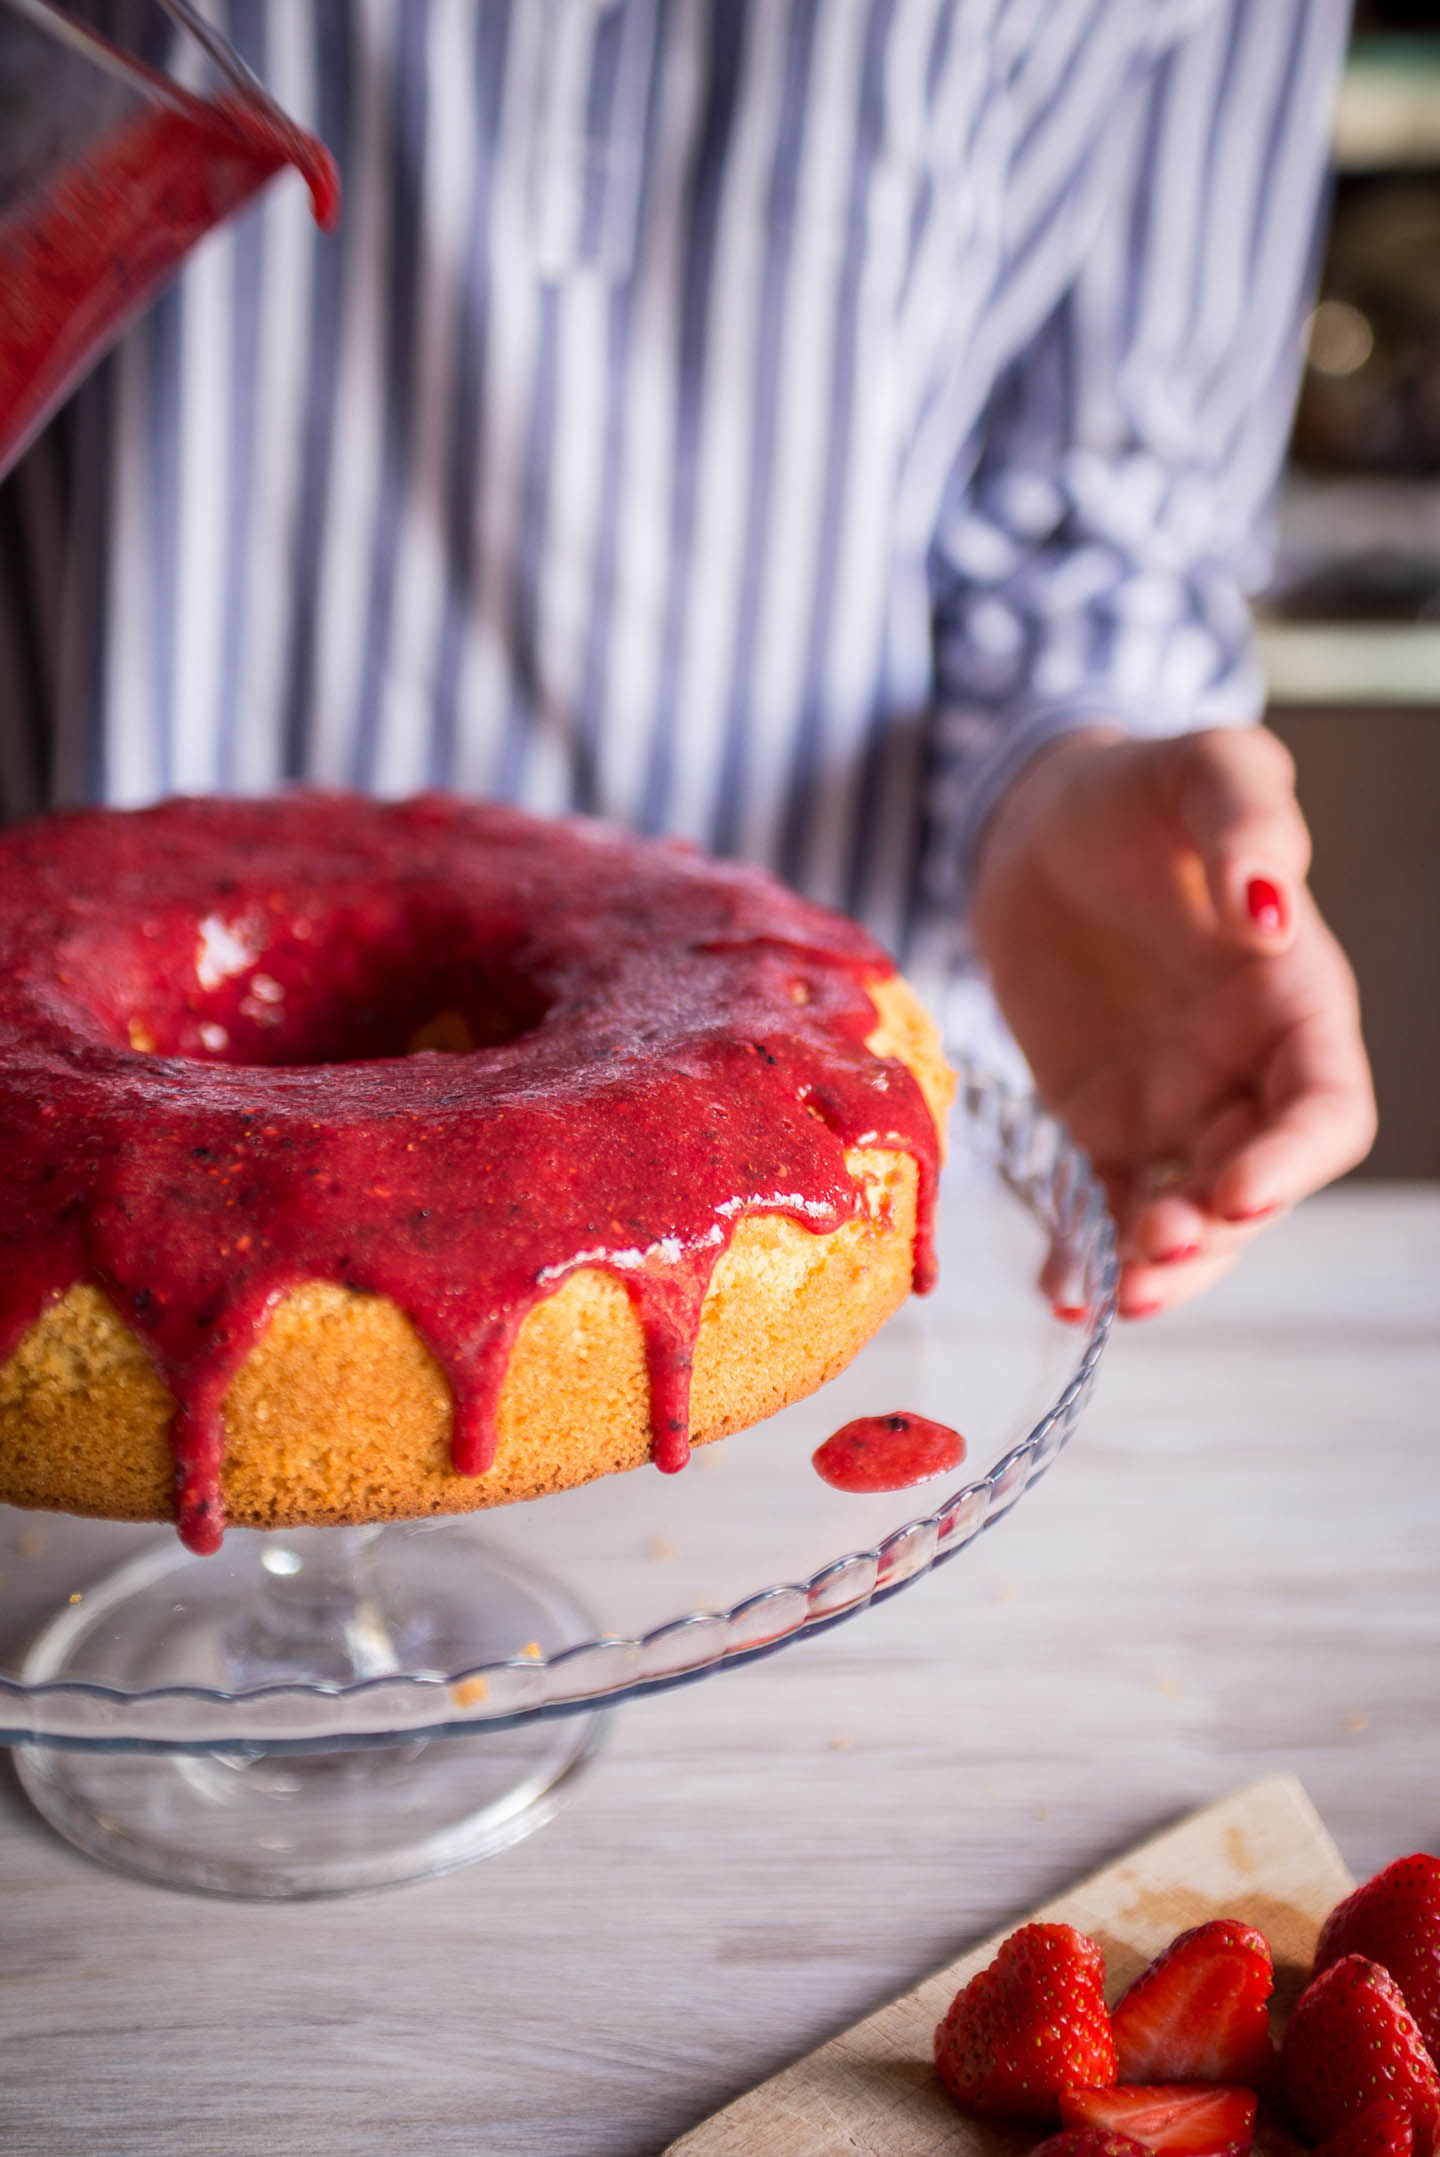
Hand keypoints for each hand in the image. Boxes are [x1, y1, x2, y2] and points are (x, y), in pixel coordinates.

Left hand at [969, 725, 1376, 1316]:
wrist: (1035, 821)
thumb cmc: (1136, 791)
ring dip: (1158, 1264)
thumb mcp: (1205, 771)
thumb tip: (1271, 914)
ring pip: (1183, 1215)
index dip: (1293, 1164)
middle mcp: (1242, 1069)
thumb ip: (1250, 823)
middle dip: (1214, 1236)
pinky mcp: (1096, 1122)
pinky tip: (1062, 1291)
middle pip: (1254, 1186)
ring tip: (1114, 1287)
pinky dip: (1086, 1255)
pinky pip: (1099, 1205)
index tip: (1237, 1192)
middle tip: (1153, 1246)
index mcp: (1294, 1002)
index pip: (1325, 1110)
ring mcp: (1171, 1104)